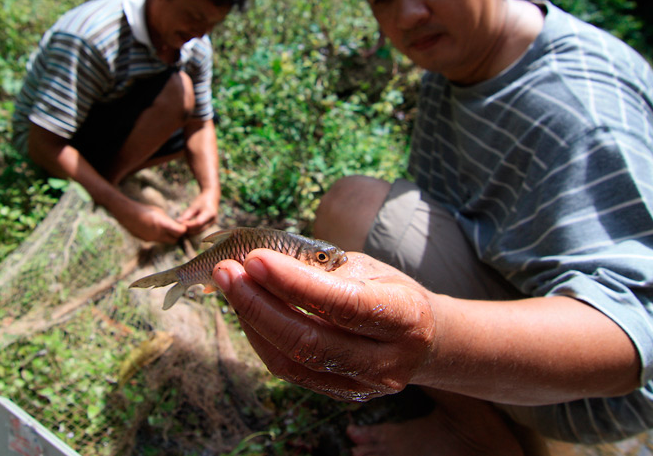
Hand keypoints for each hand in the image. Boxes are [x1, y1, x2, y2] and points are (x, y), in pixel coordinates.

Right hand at [119, 202, 187, 242]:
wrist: (126, 214)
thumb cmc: (144, 209)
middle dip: (178, 235)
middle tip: (177, 228)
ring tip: (167, 228)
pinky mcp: (146, 241)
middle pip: (175, 240)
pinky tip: (155, 229)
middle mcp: (158, 233)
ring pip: (166, 241)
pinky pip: (157, 241)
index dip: (184, 229)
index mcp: (162, 224)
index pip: (180, 232)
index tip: (183, 225)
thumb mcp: (159, 212)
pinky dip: (160, 236)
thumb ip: (168, 221)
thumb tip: (176, 226)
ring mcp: (152, 239)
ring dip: (169, 236)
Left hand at [176, 190, 218, 234]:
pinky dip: (193, 230)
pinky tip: (187, 229)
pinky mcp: (210, 225)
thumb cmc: (202, 200)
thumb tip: (177, 222)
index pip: (198, 222)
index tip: (181, 223)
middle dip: (189, 229)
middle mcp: (213, 220)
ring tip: (182, 228)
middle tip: (179, 228)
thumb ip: (186, 214)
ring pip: (200, 230)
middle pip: (199, 228)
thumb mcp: (194, 206)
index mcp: (210, 213)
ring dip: (190, 231)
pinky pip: (201, 230)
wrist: (212, 198)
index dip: (189, 224)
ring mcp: (212, 224)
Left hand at [212, 249, 436, 401]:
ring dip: (252, 321)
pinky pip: (291, 371)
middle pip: (311, 341)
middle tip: (227, 271)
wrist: (425, 339)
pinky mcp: (343, 394)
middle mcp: (387, 359)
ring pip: (294, 361)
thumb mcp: (370, 269)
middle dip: (259, 305)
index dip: (294, 282)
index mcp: (404, 315)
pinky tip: (248, 310)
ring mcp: (365, 384)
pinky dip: (262, 339)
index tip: (254, 258)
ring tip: (229, 285)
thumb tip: (262, 262)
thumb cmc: (390, 290)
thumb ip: (323, 271)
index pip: (342, 303)